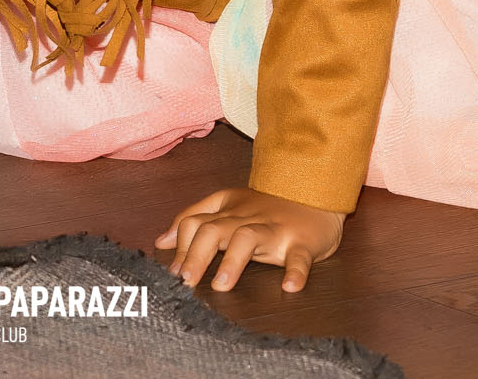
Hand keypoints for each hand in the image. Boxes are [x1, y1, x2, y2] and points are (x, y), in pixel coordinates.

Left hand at [155, 185, 344, 292]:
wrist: (315, 192)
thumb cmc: (268, 206)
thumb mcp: (228, 204)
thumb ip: (195, 218)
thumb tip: (162, 241)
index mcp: (228, 212)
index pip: (194, 223)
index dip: (180, 246)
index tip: (171, 273)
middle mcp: (247, 220)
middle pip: (214, 230)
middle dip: (196, 255)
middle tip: (185, 282)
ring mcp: (274, 230)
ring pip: (248, 238)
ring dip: (233, 261)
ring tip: (221, 285)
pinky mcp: (302, 242)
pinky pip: (299, 257)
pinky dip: (296, 271)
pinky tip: (290, 286)